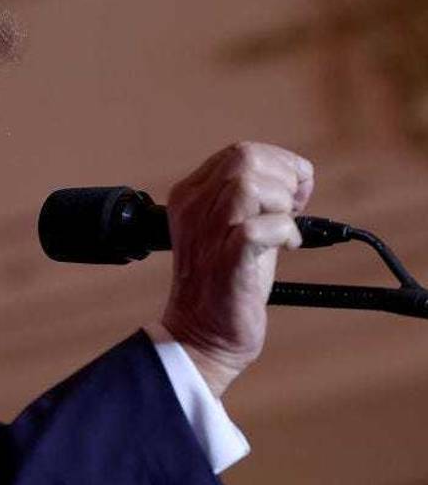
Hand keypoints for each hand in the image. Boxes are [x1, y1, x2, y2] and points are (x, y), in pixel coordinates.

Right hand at [161, 142, 313, 397]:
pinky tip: (286, 249)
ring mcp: (207, 234)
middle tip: (292, 208)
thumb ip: (249, 198)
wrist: (201, 332)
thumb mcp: (228, 226)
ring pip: (250, 185)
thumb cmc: (222, 281)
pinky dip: (285, 233)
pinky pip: (261, 229)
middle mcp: (193, 209)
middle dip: (283, 178)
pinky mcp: (226, 261)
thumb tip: (293, 175)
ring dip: (282, 205)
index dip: (278, 164)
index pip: (238, 152)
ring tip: (285, 229)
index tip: (292, 194)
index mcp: (189, 196)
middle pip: (245, 158)